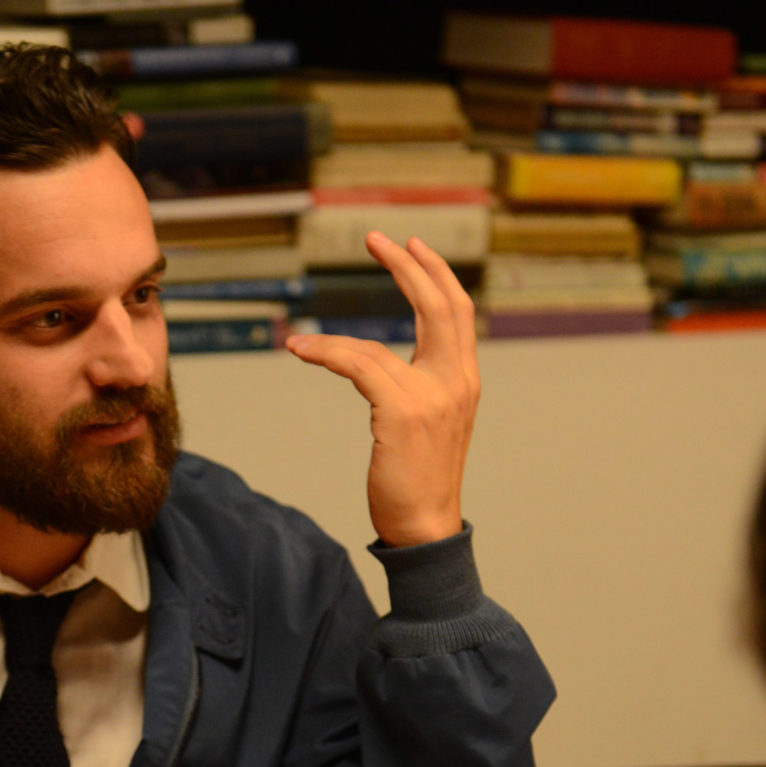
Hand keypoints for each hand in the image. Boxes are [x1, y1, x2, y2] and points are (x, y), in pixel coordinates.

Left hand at [284, 231, 477, 546]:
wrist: (426, 527)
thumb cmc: (418, 481)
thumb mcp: (428, 424)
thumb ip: (419, 387)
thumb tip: (379, 366)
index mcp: (465, 380)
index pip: (457, 311)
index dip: (435, 273)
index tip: (411, 245)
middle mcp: (457, 381)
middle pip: (439, 305)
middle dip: (406, 266)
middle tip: (376, 238)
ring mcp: (433, 395)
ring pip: (376, 345)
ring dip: (332, 341)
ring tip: (300, 341)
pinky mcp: (403, 412)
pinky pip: (358, 365)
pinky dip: (326, 355)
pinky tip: (301, 352)